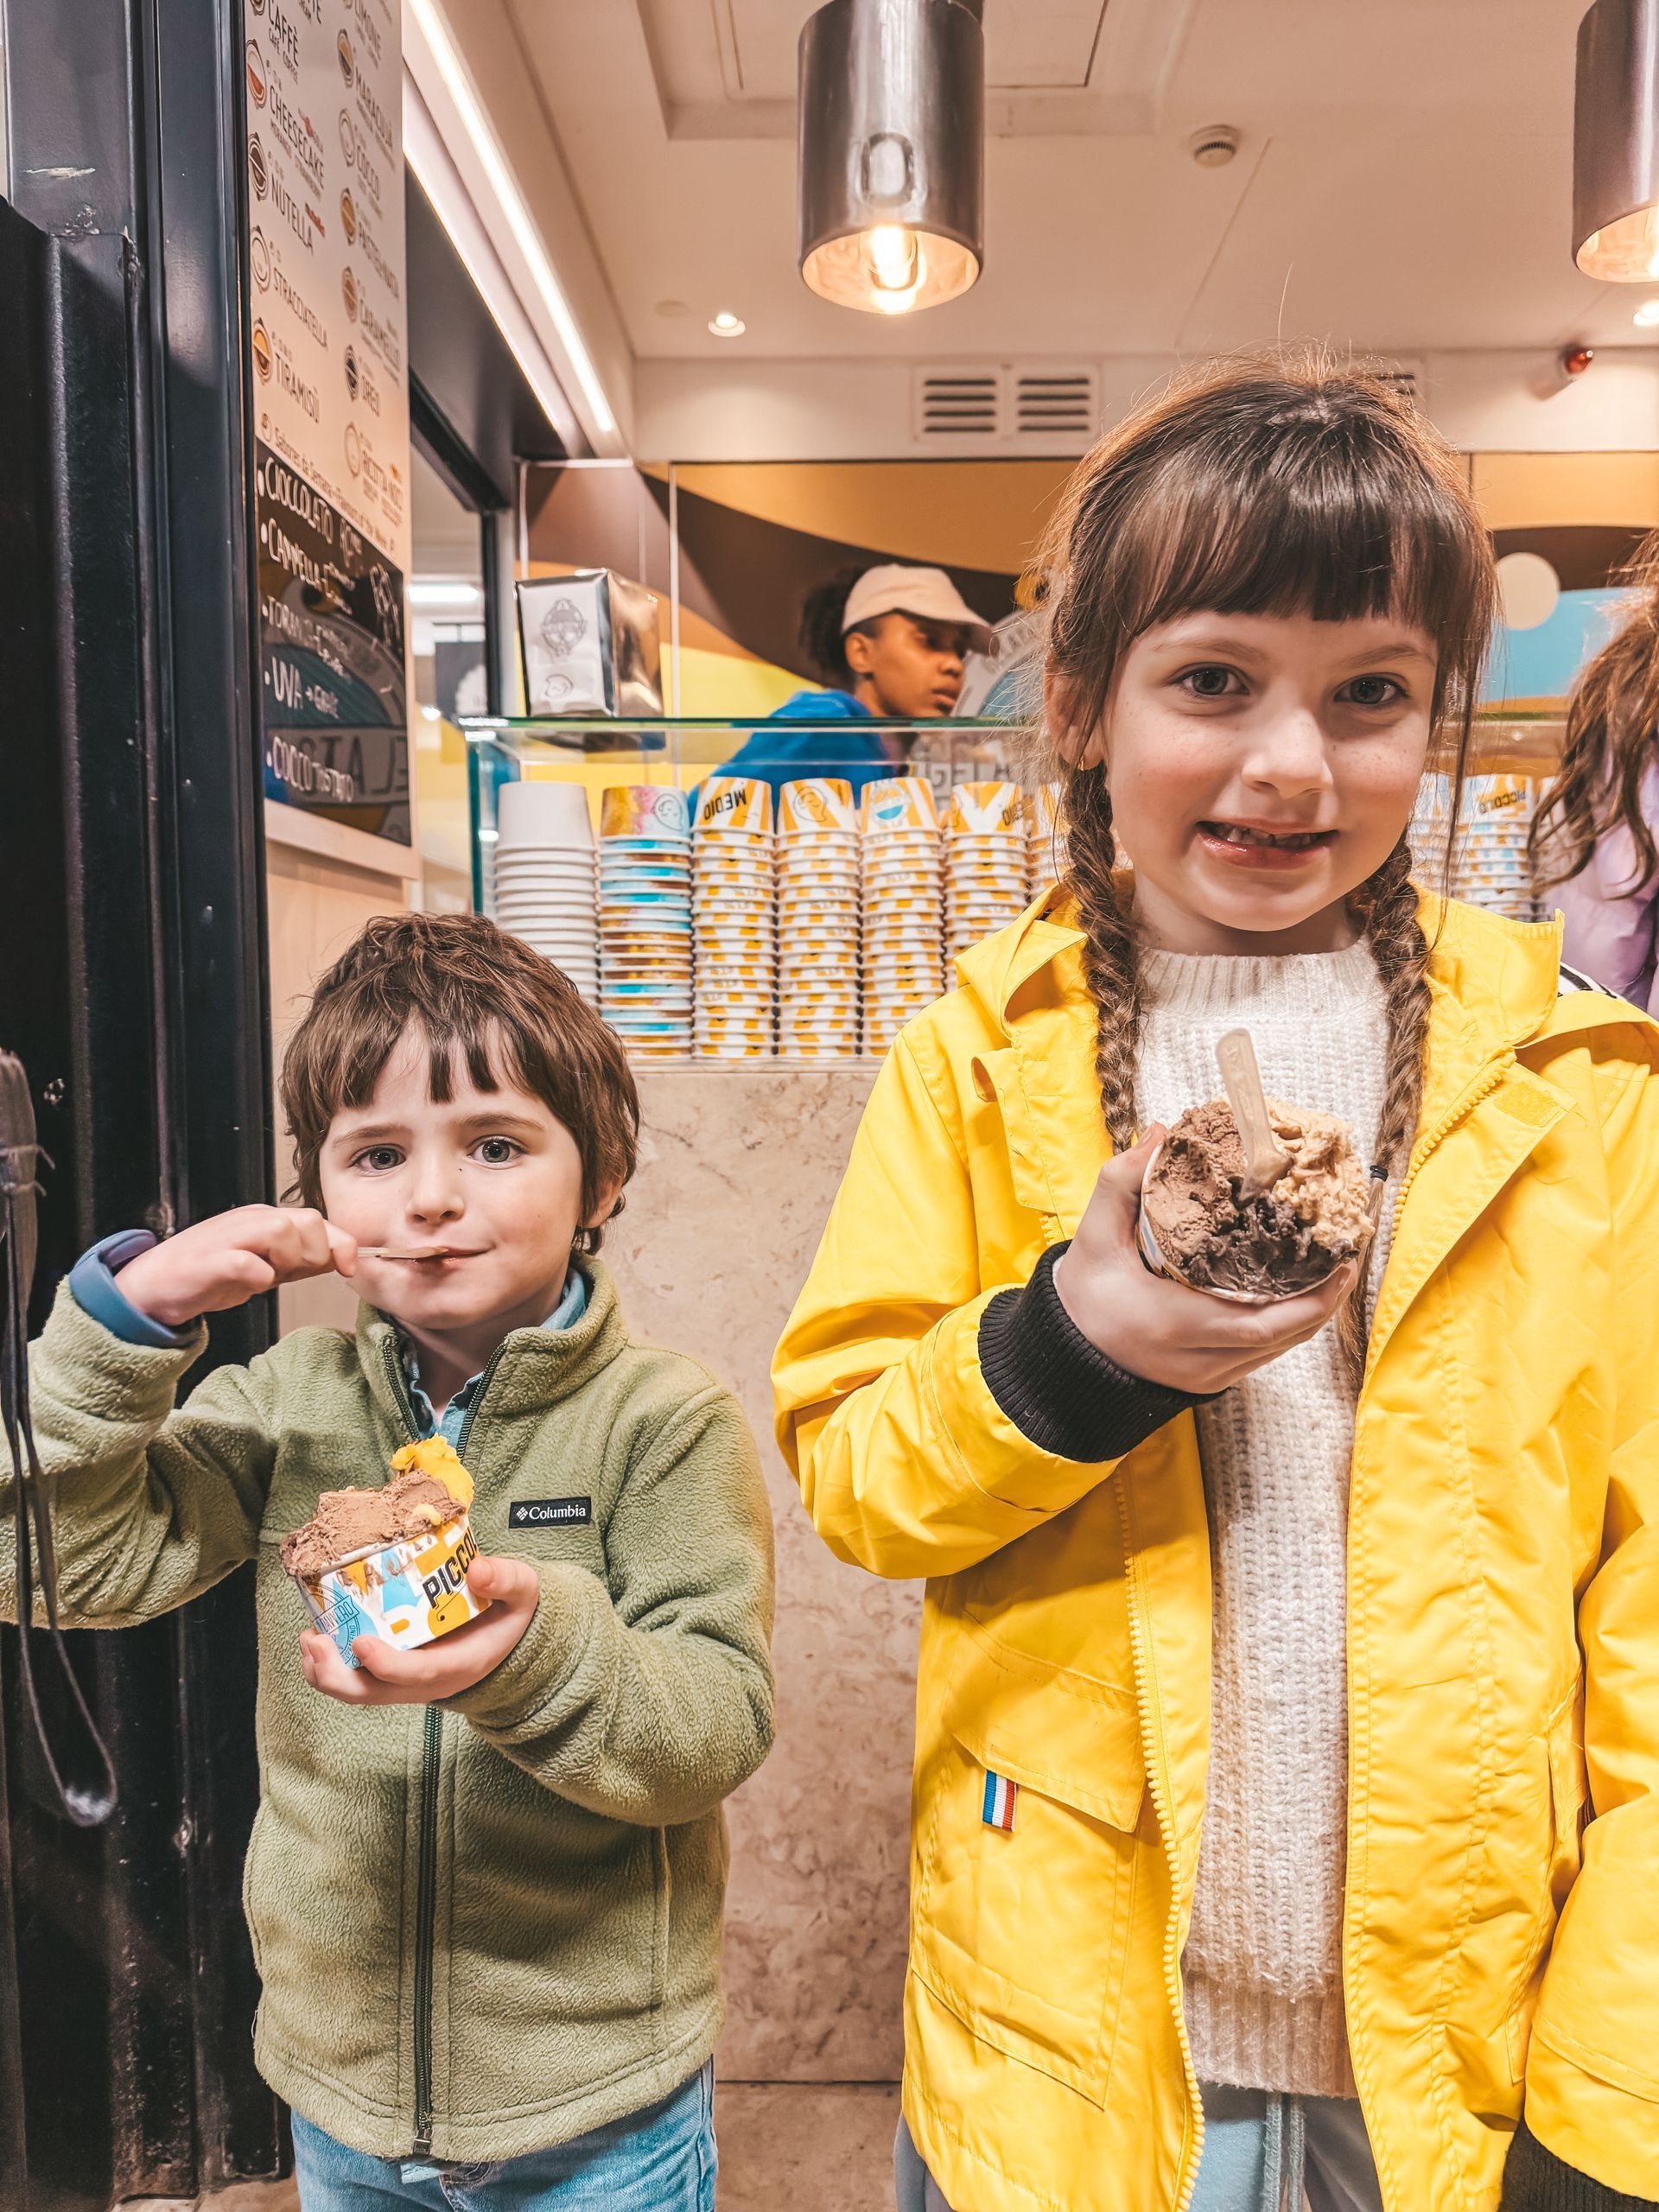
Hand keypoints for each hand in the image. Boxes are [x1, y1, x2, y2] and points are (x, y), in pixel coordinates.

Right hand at [116, 1205, 357, 1328]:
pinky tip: (253, 1284)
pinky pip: (246, 1262)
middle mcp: (249, 1221)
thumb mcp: (263, 1266)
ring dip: (289, 1259)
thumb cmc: (210, 1274)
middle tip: (292, 1274)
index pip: (317, 1220)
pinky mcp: (208, 1261)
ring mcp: (228, 1238)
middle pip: (306, 1220)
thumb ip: (298, 1261)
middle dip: (313, 1252)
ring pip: (281, 1231)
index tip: (348, 1270)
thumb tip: (340, 1260)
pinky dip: (258, 1275)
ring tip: (270, 1277)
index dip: (341, 1244)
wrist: (154, 1286)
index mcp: (265, 1220)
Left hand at [299, 1555, 539, 1705]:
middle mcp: (428, 1682)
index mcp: (459, 1665)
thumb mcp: (522, 1592)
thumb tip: (477, 1571)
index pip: (418, 1675)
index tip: (361, 1641)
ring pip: (358, 1693)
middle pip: (374, 1695)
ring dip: (326, 1673)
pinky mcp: (392, 1674)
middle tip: (315, 1641)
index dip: (386, 1664)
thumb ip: (506, 1580)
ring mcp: (406, 1682)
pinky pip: (356, 1680)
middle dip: (337, 1676)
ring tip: (308, 1639)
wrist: (507, 1639)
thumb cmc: (509, 1613)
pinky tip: (318, 1637)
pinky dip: (330, 1666)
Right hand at [1051, 1128, 1360, 1395]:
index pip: (1258, 1323)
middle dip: (1325, 1300)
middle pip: (1282, 1338)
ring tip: (1337, 1269)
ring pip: (1279, 1351)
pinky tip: (1305, 1294)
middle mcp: (1196, 1361)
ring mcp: (1207, 1377)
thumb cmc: (1083, 1296)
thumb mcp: (1094, 1235)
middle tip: (1349, 1256)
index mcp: (1171, 1323)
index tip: (1337, 1260)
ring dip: (1314, 1313)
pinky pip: (1264, 1356)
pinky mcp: (1211, 1382)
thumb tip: (1162, 1133)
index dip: (1309, 1299)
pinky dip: (1291, 1327)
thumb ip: (1122, 1182)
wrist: (1064, 1356)